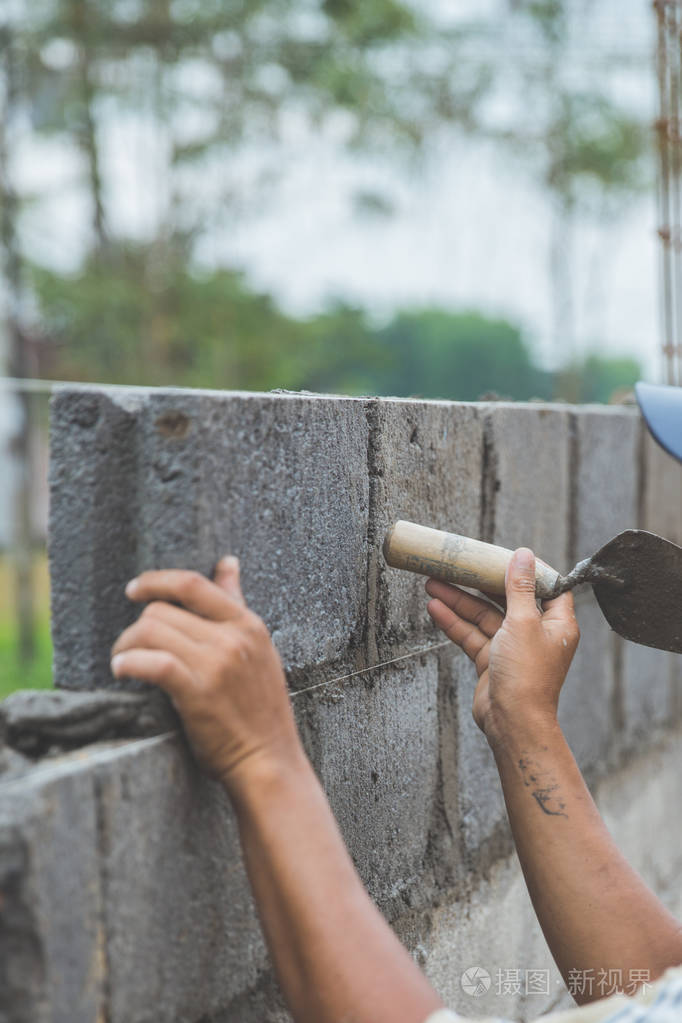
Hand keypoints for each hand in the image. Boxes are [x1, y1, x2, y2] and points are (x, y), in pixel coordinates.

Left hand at [110, 557, 301, 797]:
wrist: (269, 761)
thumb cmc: (260, 709)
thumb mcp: (258, 648)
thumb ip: (236, 605)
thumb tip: (228, 562)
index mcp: (248, 624)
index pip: (193, 584)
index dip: (156, 581)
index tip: (134, 590)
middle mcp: (233, 639)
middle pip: (163, 610)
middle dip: (137, 626)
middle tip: (129, 647)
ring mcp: (217, 665)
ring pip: (151, 631)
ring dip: (127, 645)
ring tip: (124, 661)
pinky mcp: (198, 693)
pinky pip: (153, 662)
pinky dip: (129, 662)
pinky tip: (122, 670)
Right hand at [425, 547, 579, 746]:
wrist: (512, 722)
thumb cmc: (527, 675)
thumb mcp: (523, 622)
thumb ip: (519, 588)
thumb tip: (523, 555)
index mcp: (556, 623)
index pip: (548, 587)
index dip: (529, 570)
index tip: (507, 555)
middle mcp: (535, 633)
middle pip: (507, 598)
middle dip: (480, 582)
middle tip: (459, 565)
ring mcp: (511, 647)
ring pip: (483, 616)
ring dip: (459, 601)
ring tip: (432, 583)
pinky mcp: (492, 661)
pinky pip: (472, 635)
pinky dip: (454, 623)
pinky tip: (435, 608)